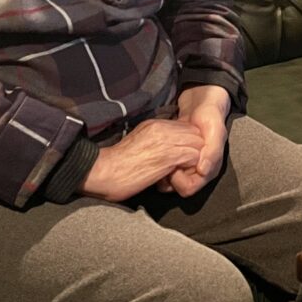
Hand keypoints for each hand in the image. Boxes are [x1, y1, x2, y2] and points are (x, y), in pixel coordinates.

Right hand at [80, 119, 204, 202]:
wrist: (103, 171)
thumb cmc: (115, 164)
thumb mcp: (137, 144)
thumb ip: (155, 142)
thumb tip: (168, 150)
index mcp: (155, 125)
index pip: (186, 128)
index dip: (187, 143)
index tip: (180, 158)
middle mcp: (163, 128)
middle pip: (196, 134)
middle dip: (195, 150)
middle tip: (184, 167)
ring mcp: (167, 140)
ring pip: (198, 144)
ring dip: (194, 160)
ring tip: (180, 172)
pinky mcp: (169, 155)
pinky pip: (194, 158)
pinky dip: (191, 169)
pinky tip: (176, 176)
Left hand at [166, 85, 232, 196]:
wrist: (201, 99)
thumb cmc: (210, 114)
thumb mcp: (214, 130)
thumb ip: (212, 152)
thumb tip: (202, 171)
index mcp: (209, 168)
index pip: (189, 188)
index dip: (179, 181)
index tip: (174, 166)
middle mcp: (198, 169)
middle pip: (177, 188)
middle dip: (167, 178)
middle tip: (162, 161)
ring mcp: (186, 163)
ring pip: (169, 180)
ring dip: (161, 170)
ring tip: (158, 155)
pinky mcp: (177, 155)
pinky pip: (165, 167)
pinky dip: (159, 161)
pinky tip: (158, 150)